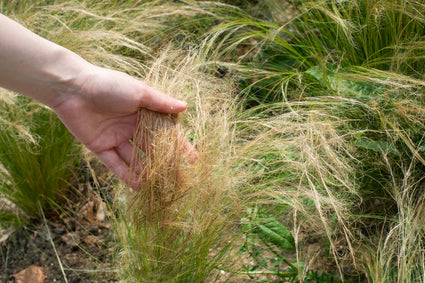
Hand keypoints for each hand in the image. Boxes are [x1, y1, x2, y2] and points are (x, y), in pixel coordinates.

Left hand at [52, 65, 187, 181]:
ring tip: (158, 186)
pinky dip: (125, 174)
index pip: (164, 132)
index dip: (178, 145)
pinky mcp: (99, 146)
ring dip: (145, 172)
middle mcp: (131, 126)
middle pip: (150, 148)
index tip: (192, 159)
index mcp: (143, 112)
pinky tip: (137, 185)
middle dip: (162, 163)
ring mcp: (116, 137)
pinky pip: (115, 163)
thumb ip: (160, 102)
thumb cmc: (109, 84)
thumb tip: (184, 106)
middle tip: (176, 179)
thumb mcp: (139, 92)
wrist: (72, 87)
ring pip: (133, 158)